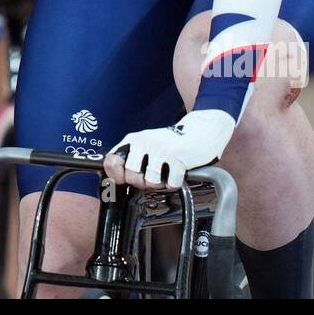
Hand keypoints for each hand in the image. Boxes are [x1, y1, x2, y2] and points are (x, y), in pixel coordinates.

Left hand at [104, 110, 234, 190]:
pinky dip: (175, 183)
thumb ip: (133, 157)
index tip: (123, 180)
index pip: (112, 161)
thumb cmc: (173, 142)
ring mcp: (160, 148)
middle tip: (154, 176)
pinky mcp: (177, 155)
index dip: (116, 176)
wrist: (201, 130)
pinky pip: (170, 183)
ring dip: (160, 184)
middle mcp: (145, 141)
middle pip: (132, 177)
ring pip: (151, 182)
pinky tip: (178, 173)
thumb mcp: (148, 144)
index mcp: (134, 139)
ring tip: (166, 174)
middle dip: (143, 183)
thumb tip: (116, 178)